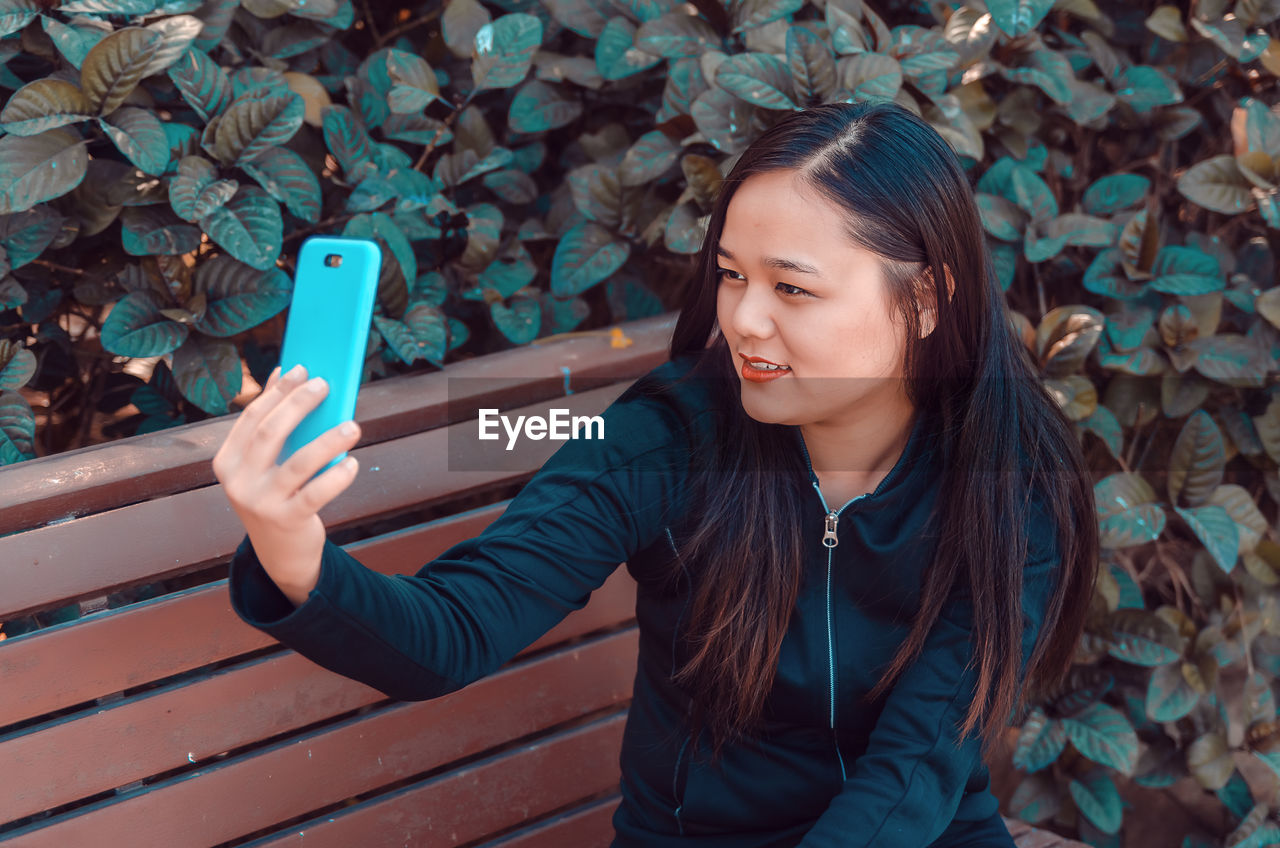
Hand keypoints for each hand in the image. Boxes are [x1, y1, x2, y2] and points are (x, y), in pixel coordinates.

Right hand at [211, 364, 361, 606]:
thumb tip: (284, 372)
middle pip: (270, 433)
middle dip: (298, 404)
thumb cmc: (276, 493)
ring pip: (298, 463)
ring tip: (352, 426)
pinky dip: (337, 477)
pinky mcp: (287, 520)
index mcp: (227, 461)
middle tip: (325, 384)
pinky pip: (316, 494)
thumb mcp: (264, 463)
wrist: (279, 552)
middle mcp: (238, 482)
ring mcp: (261, 503)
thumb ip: (271, 422)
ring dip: (328, 442)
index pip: (252, 417)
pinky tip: (352, 463)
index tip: (302, 368)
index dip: (278, 391)